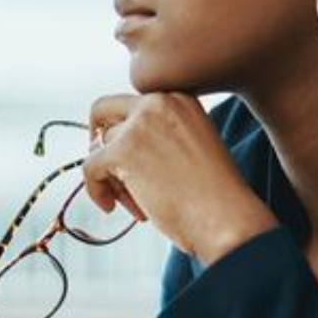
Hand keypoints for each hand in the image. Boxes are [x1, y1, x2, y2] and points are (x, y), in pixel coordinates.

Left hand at [83, 93, 280, 263]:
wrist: (228, 219)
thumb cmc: (215, 196)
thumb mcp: (192, 147)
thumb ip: (159, 135)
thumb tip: (113, 142)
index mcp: (181, 98)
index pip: (133, 103)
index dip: (124, 132)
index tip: (132, 161)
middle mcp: (160, 101)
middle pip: (105, 110)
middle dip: (103, 143)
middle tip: (112, 173)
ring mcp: (140, 124)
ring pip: (99, 146)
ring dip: (111, 178)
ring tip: (137, 204)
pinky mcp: (123, 150)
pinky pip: (89, 167)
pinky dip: (95, 190)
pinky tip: (113, 207)